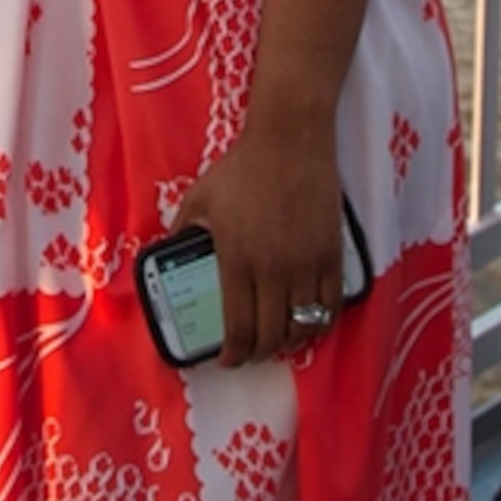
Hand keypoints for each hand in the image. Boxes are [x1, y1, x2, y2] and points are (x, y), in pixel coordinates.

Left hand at [171, 120, 344, 366]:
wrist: (289, 141)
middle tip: (250, 353)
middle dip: (257, 354)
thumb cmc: (242, 168)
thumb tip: (169, 253)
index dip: (233, 355)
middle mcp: (272, 269)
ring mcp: (306, 264)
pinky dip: (319, 323)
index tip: (227, 359)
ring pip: (302, 328)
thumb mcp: (200, 198)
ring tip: (277, 339)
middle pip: (270, 337)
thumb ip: (182, 231)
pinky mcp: (331, 255)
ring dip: (288, 342)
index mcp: (236, 259)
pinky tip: (308, 321)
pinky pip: (331, 306)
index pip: (237, 329)